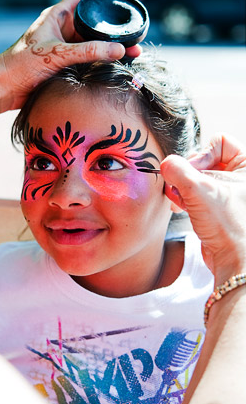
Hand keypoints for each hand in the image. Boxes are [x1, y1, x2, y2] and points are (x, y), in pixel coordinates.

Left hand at [0, 0, 142, 110]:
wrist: (3, 88)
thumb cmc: (20, 65)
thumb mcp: (56, 54)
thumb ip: (88, 51)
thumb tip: (121, 50)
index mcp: (56, 15)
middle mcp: (61, 28)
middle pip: (94, 20)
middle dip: (116, 24)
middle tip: (137, 29)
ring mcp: (63, 46)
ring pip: (94, 40)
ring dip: (112, 45)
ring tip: (135, 51)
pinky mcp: (63, 63)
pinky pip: (89, 57)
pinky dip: (103, 59)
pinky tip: (118, 64)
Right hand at [161, 134, 245, 281]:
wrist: (235, 262)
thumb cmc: (231, 227)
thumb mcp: (200, 191)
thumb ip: (178, 170)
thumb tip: (165, 164)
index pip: (221, 141)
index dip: (203, 154)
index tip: (194, 172)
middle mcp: (241, 178)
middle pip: (204, 158)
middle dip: (188, 174)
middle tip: (184, 188)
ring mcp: (228, 193)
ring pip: (197, 177)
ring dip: (183, 187)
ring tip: (181, 201)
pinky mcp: (217, 208)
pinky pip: (194, 193)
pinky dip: (184, 198)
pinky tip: (182, 209)